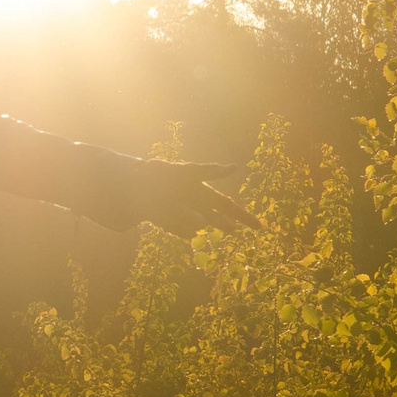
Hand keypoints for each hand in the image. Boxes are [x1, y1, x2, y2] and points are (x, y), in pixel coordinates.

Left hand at [126, 160, 258, 236]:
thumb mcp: (188, 170)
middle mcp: (200, 209)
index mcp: (206, 195)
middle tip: (231, 229)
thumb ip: (211, 171)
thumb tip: (234, 167)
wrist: (135, 187)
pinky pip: (180, 230)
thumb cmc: (164, 174)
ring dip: (187, 216)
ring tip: (173, 203)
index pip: (230, 207)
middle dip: (225, 225)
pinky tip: (163, 211)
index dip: (245, 218)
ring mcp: (187, 220)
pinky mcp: (174, 227)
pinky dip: (174, 221)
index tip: (260, 227)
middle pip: (219, 221)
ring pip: (197, 225)